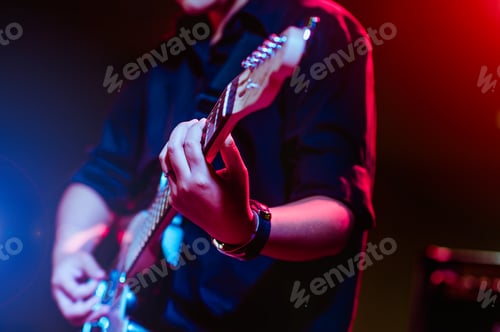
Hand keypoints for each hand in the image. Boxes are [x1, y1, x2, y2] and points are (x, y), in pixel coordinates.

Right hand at [51, 252, 109, 325]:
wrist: (65, 262)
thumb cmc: (74, 260)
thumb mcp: (83, 258)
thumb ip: (92, 267)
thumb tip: (101, 276)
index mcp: (60, 281)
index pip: (75, 292)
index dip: (90, 289)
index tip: (98, 280)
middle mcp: (59, 295)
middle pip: (69, 312)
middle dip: (88, 310)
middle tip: (104, 305)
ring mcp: (63, 302)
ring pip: (73, 319)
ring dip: (90, 317)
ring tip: (104, 309)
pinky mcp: (70, 305)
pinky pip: (78, 317)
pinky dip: (90, 316)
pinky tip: (100, 309)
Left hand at [159, 119, 255, 244]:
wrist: (229, 228)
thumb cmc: (237, 199)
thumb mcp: (240, 174)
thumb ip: (230, 150)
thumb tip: (223, 131)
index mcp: (201, 180)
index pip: (190, 145)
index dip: (195, 129)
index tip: (204, 122)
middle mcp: (185, 187)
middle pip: (172, 148)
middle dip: (180, 130)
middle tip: (191, 123)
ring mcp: (176, 194)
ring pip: (164, 160)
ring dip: (173, 144)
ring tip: (185, 135)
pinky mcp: (173, 199)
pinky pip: (168, 174)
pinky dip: (175, 160)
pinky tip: (186, 154)